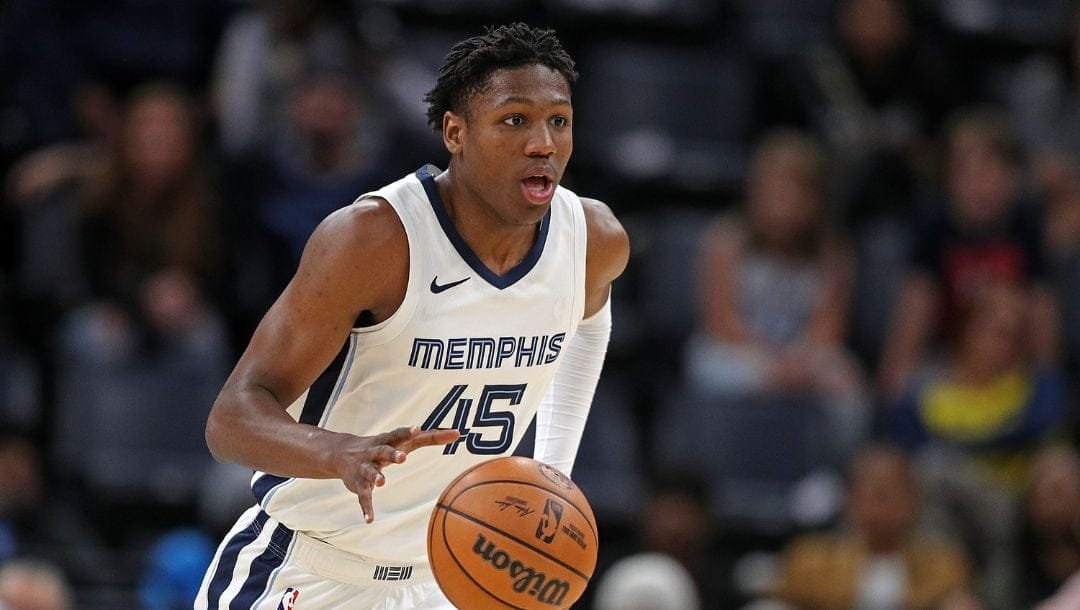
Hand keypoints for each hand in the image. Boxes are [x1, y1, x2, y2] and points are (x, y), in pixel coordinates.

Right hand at [334, 425, 460, 522]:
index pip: (398, 434)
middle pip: (383, 451)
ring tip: (381, 483)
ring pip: (369, 471)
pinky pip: (362, 497)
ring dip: (375, 477)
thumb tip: (458, 433)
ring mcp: (365, 468)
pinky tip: (370, 520)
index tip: (417, 428)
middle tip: (402, 457)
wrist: (342, 453)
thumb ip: (431, 437)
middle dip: (392, 454)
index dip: (407, 431)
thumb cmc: (384, 445)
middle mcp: (375, 452)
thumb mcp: (405, 440)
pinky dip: (366, 508)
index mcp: (388, 440)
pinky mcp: (358, 485)